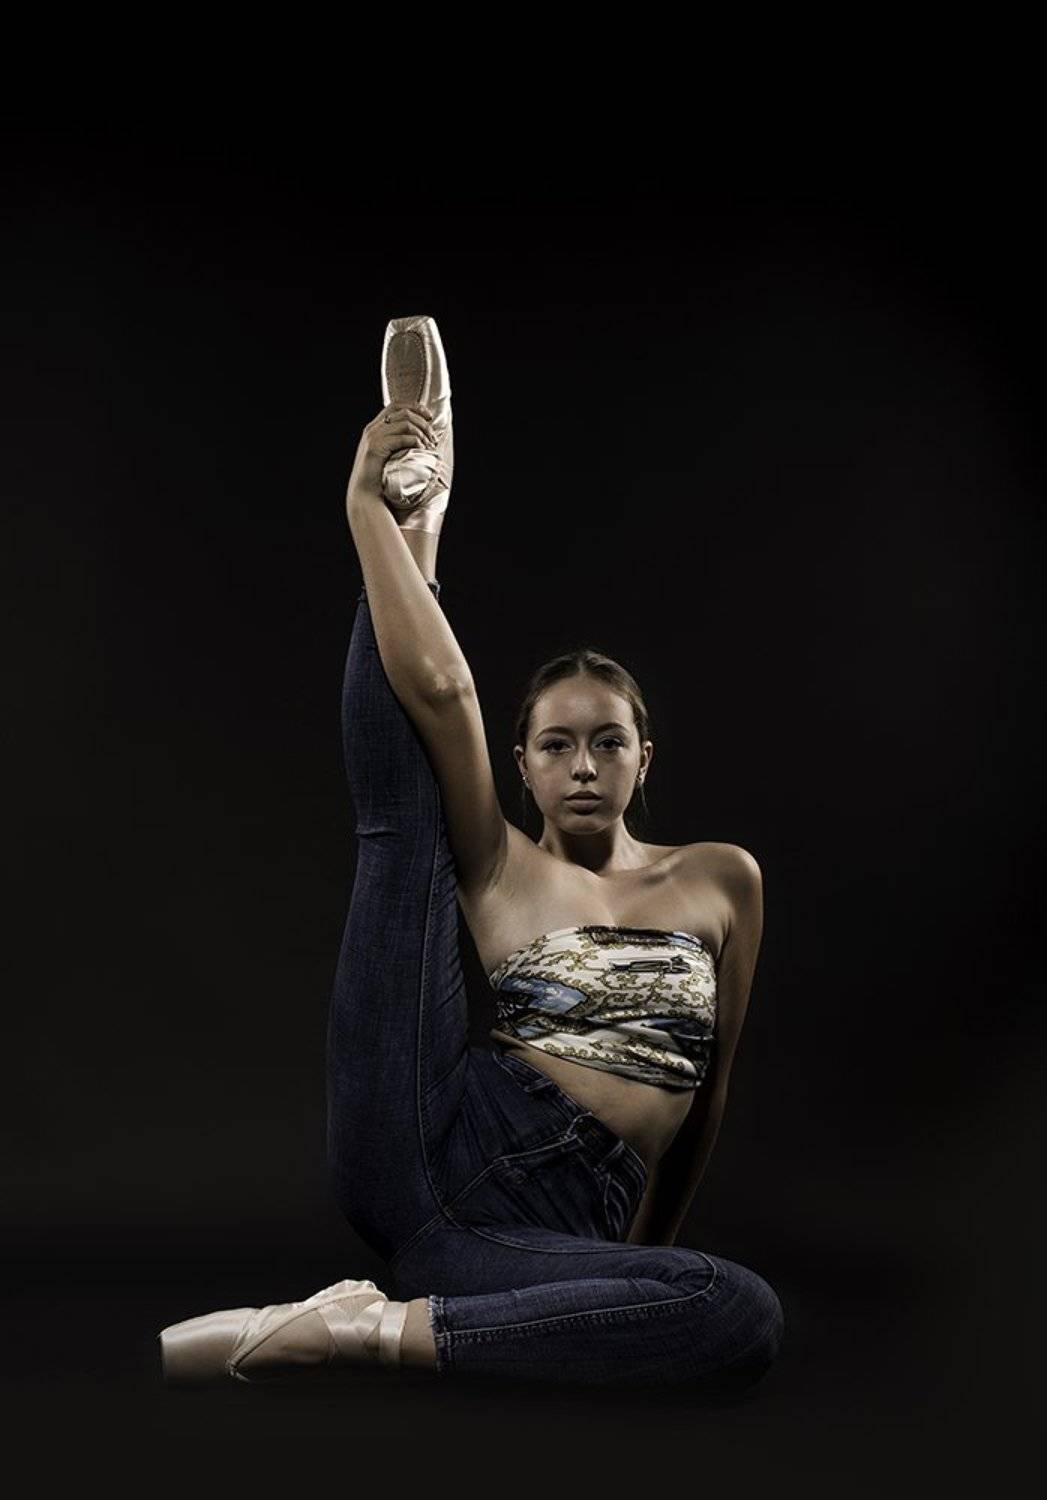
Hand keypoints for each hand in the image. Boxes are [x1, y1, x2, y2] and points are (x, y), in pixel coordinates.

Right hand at [345, 401, 437, 516]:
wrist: (365, 494)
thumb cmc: (378, 477)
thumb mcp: (387, 453)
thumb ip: (396, 440)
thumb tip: (419, 434)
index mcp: (374, 427)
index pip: (396, 405)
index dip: (415, 407)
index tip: (429, 416)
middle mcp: (372, 428)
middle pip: (403, 411)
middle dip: (422, 421)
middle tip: (433, 436)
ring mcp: (373, 437)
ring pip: (405, 423)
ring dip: (422, 432)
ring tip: (429, 445)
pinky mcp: (376, 449)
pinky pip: (402, 438)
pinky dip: (416, 442)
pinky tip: (421, 450)